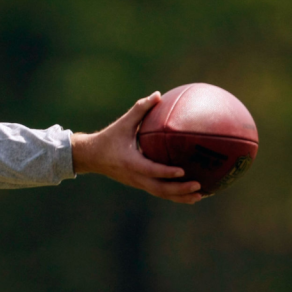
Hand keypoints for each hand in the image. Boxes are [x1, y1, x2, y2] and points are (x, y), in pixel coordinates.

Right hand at [71, 92, 201, 204]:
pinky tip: (189, 192)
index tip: (182, 171)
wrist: (91, 157)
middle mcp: (135, 176)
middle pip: (159, 188)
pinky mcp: (139, 184)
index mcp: (130, 162)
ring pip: (160, 193)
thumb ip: (140, 109)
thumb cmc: (109, 138)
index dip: (166, 172)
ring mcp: (137, 183)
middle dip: (179, 190)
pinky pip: (158, 191)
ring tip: (200, 196)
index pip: (151, 170)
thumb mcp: (123, 123)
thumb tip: (158, 95)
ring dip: (180, 196)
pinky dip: (174, 194)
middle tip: (198, 186)